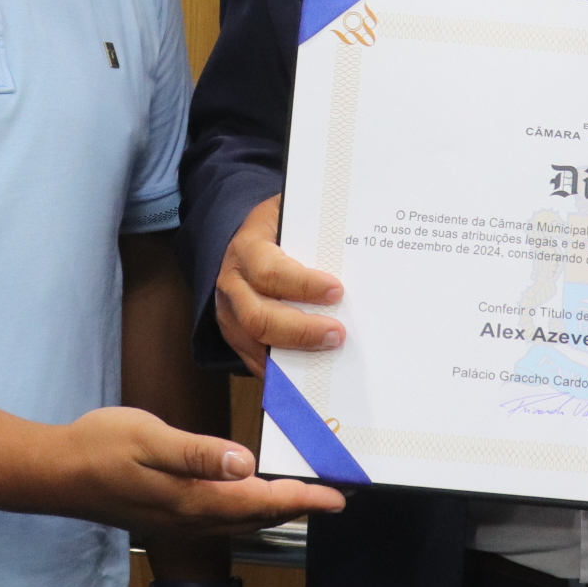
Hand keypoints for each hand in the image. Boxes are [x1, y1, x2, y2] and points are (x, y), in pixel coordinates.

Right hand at [46, 405, 343, 533]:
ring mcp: (180, 520)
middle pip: (259, 517)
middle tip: (335, 498)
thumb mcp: (149, 439)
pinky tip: (252, 495)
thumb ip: (198, 453)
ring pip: (242, 520)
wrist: (55, 474)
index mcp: (194, 498)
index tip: (340, 497)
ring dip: (277, 511)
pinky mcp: (169, 514)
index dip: (304, 499)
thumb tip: (247, 464)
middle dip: (299, 508)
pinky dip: (251, 509)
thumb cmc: (99, 447)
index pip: (262, 501)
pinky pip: (224, 517)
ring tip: (306, 498)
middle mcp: (193, 517)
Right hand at [214, 196, 345, 373]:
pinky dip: (282, 374)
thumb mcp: (290, 211)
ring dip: (294, 356)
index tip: (337, 290)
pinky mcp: (235, 336)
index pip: (270, 271)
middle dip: (301, 331)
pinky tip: (311, 375)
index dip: (303, 284)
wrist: (240, 240)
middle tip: (338, 334)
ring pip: (255, 345)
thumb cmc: (278, 227)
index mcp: (247, 248)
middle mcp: (232, 284)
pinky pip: (255, 361)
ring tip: (329, 358)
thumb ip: (317, 221)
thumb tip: (358, 234)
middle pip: (259, 318)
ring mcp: (229, 314)